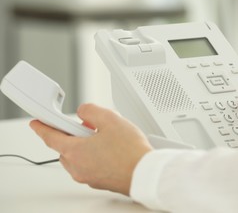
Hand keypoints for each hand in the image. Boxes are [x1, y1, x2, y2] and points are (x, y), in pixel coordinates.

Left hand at [30, 103, 152, 195]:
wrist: (146, 173)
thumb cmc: (130, 151)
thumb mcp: (110, 119)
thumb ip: (91, 110)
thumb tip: (84, 112)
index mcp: (75, 151)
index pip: (50, 137)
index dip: (41, 127)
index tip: (36, 123)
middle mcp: (78, 167)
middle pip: (66, 147)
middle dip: (73, 134)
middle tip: (88, 125)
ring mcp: (88, 176)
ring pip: (78, 157)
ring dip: (85, 146)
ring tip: (105, 137)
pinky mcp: (99, 181)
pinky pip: (89, 165)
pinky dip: (94, 156)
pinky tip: (112, 149)